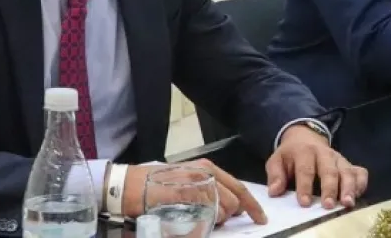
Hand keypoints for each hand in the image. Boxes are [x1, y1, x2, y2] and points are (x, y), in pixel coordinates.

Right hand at [122, 159, 266, 225]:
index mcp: (207, 167)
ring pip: (222, 209)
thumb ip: (206, 189)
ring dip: (216, 219)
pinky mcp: (185, 195)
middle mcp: (205, 172)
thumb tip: (225, 208)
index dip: (252, 205)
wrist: (129, 185)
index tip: (261, 217)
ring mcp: (196, 183)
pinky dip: (205, 222)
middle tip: (216, 220)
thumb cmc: (155, 183)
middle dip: (230, 215)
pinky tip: (195, 221)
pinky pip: (206, 213)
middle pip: (234, 200)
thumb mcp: (185, 179)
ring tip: (199, 218)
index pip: (238, 187)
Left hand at [265, 124, 367, 209]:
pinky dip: (361, 183)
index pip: (305, 169)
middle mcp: (324, 153)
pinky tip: (358, 195)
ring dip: (348, 188)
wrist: (304, 137)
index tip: (304, 203)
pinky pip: (360, 171)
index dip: (305, 186)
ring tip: (347, 203)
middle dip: (330, 188)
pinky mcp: (349, 163)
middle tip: (328, 205)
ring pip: (347, 171)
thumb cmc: (290, 154)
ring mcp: (338, 158)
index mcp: (304, 151)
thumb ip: (275, 175)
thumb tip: (274, 191)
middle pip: (329, 170)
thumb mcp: (277, 160)